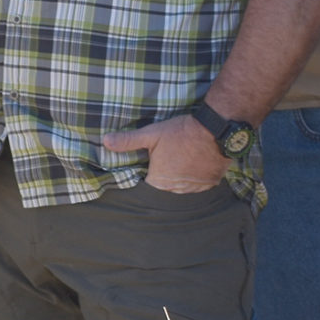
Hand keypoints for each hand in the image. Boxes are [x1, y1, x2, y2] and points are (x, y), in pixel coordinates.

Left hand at [104, 114, 228, 193]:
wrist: (215, 130)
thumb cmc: (180, 132)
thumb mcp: (151, 134)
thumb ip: (128, 141)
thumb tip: (105, 141)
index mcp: (159, 181)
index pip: (147, 184)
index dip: (148, 172)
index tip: (152, 162)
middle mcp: (177, 189)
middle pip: (165, 185)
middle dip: (165, 174)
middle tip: (169, 157)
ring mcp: (196, 188)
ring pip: (182, 185)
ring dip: (181, 176)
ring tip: (182, 158)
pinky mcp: (212, 183)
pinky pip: (199, 184)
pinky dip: (196, 176)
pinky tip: (195, 162)